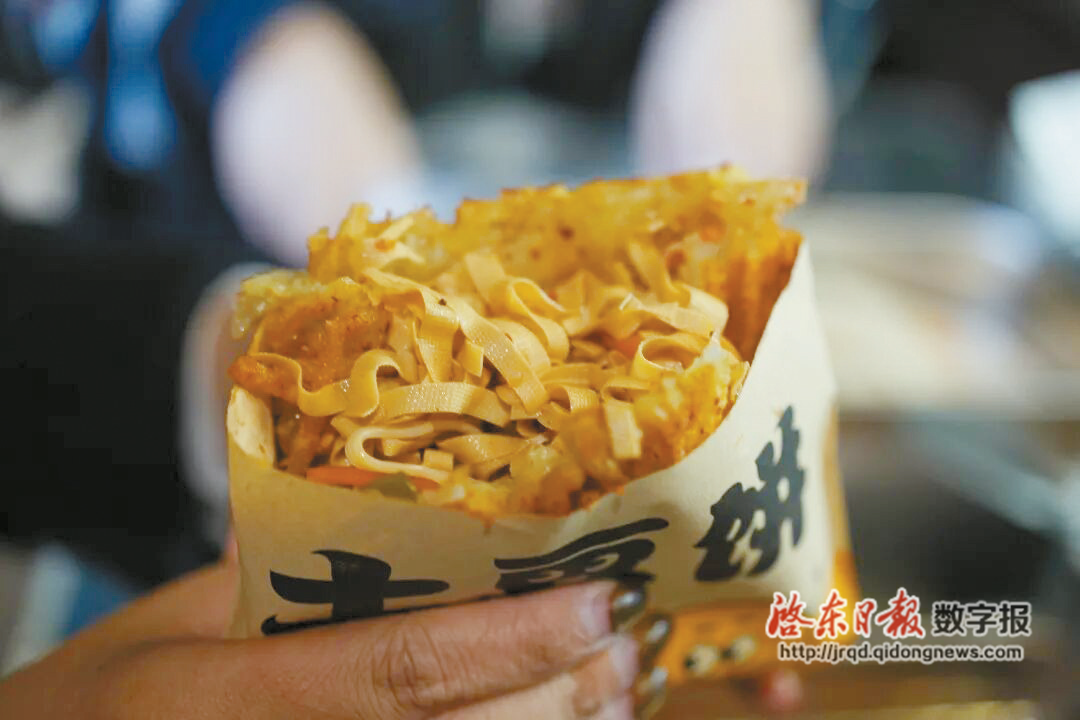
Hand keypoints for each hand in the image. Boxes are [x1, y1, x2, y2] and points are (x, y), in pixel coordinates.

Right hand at [0, 557, 669, 718]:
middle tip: (629, 647)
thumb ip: (281, 574)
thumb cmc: (94, 701)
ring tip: (617, 696)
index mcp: (227, 699)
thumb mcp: (171, 620)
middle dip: (563, 699)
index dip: (515, 638)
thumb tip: (393, 518)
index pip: (402, 668)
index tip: (596, 599)